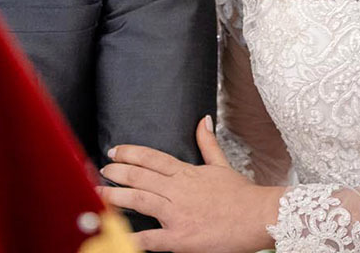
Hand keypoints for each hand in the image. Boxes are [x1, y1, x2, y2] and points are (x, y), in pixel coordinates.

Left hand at [98, 116, 282, 252]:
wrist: (259, 216)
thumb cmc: (241, 194)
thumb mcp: (222, 165)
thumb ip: (208, 143)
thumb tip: (203, 120)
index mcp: (187, 173)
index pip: (153, 158)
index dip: (130, 153)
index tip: (114, 151)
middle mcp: (179, 190)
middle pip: (141, 177)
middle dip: (118, 172)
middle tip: (101, 171)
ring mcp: (179, 214)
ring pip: (141, 200)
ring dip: (117, 196)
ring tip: (100, 193)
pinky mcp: (182, 238)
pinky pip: (153, 238)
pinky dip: (135, 237)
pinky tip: (119, 234)